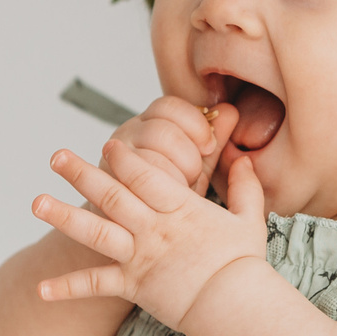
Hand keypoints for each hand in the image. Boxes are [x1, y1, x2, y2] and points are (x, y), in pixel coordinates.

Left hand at [31, 141, 268, 330]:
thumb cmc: (243, 264)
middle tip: (56, 157)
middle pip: (112, 195)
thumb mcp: (249, 218)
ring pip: (95, 232)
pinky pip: (94, 285)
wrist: (234, 306)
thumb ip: (245, 186)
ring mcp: (139, 256)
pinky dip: (66, 288)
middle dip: (82, 173)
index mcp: (181, 209)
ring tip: (37, 203)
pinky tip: (39, 289)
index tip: (108, 145)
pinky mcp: (131, 285)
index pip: (146, 176)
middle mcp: (154, 229)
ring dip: (63, 216)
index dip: (126, 159)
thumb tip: (245, 158)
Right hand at [107, 95, 232, 196]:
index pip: (169, 106)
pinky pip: (136, 189)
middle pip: (161, 131)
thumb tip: (230, 111)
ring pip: (149, 160)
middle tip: (192, 175)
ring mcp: (111, 163)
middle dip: (187, 156)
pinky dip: (158, 199)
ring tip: (177, 192)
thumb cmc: (164, 197)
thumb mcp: (192, 164)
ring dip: (173, 178)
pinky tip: (165, 205)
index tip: (208, 146)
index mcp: (146, 124)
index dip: (195, 123)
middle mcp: (125, 138)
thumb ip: (211, 139)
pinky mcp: (106, 190)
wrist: (134, 229)